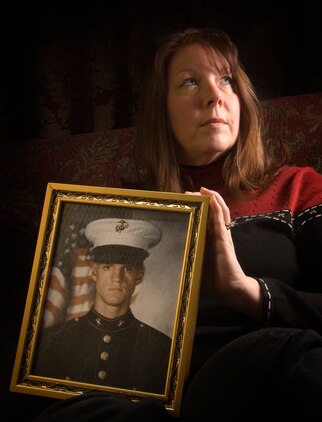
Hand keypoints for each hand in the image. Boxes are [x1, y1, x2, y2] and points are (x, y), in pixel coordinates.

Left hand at [186, 187, 261, 319]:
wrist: (229, 289)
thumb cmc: (213, 280)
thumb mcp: (195, 266)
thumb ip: (186, 261)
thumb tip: (165, 264)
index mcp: (209, 239)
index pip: (203, 218)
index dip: (196, 209)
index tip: (183, 202)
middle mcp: (216, 234)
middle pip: (210, 211)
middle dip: (200, 199)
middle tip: (187, 193)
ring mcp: (221, 235)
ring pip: (219, 211)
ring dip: (211, 198)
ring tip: (203, 189)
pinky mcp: (224, 238)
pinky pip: (221, 219)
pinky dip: (217, 207)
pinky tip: (212, 198)